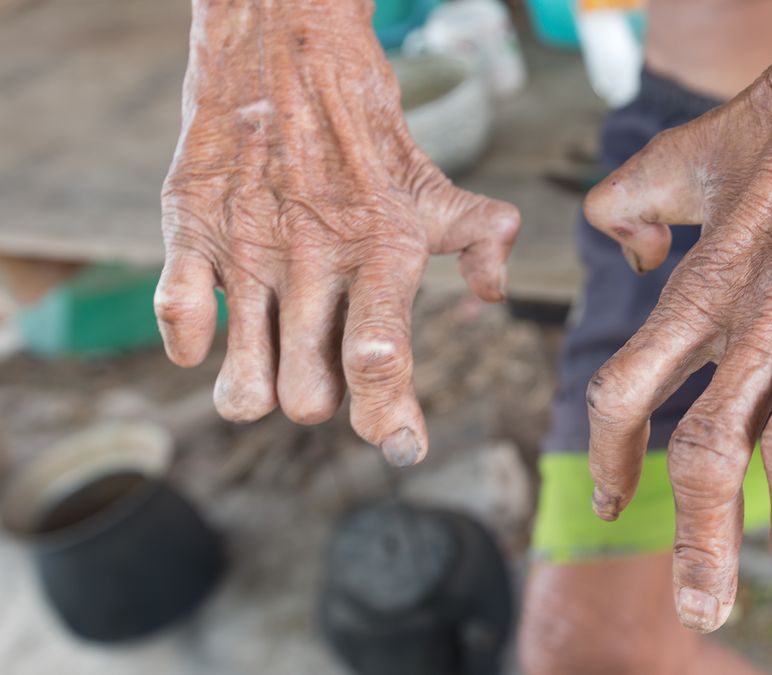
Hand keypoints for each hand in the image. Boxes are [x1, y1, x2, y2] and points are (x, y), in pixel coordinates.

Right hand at [156, 0, 517, 464]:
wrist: (286, 45)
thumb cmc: (366, 131)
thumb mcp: (432, 184)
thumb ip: (477, 238)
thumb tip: (494, 292)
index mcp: (384, 250)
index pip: (384, 359)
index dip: (391, 418)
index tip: (402, 451)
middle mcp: (316, 256)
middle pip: (310, 392)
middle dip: (320, 401)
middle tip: (322, 374)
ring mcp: (247, 244)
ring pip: (243, 379)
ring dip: (256, 390)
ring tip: (267, 369)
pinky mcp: (189, 224)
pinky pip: (177, 315)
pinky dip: (192, 343)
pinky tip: (213, 330)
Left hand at [583, 0, 771, 630]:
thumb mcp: (684, 154)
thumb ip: (628, 205)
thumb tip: (628, 264)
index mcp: (703, 284)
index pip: (632, 389)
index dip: (616, 458)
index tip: (621, 509)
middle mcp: (763, 313)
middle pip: (711, 448)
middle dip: (699, 542)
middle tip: (703, 613)